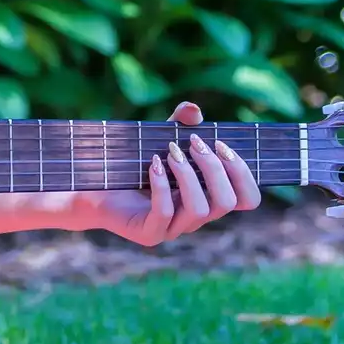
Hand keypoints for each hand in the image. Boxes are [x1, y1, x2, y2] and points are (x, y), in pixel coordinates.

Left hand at [75, 101, 261, 246]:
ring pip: (200, 209)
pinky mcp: (149, 233)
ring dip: (188, 175)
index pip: (247, 199)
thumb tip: (193, 110)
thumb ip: (180, 123)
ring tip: (170, 153)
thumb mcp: (161, 138)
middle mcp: (196, 217)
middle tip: (192, 143)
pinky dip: (162, 185)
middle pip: (227, 202)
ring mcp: (174, 229)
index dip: (242, 173)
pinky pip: (165, 213)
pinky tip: (153, 164)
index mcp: (208, 198)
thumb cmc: (136, 164)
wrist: (96, 187)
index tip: (222, 145)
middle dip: (213, 168)